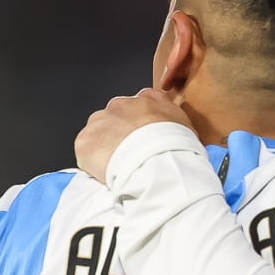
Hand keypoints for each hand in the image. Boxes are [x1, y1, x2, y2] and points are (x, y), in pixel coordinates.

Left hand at [76, 88, 192, 180]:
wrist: (158, 164)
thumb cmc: (178, 150)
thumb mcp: (188, 130)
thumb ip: (175, 123)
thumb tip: (174, 130)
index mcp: (149, 99)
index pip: (140, 105)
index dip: (140, 124)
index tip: (144, 139)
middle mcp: (122, 104)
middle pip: (115, 117)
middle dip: (120, 134)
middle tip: (130, 156)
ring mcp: (101, 121)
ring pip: (98, 133)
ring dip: (104, 147)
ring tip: (117, 168)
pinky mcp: (86, 141)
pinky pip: (86, 152)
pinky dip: (92, 164)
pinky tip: (105, 175)